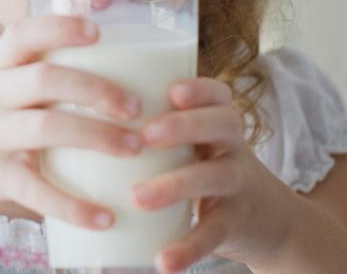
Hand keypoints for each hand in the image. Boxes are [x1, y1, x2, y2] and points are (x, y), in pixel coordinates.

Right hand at [0, 15, 143, 229]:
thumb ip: (41, 75)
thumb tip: (121, 72)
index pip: (23, 33)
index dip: (60, 27)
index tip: (97, 30)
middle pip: (45, 79)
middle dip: (96, 88)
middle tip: (136, 106)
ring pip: (45, 127)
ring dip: (96, 136)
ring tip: (135, 148)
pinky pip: (35, 191)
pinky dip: (72, 206)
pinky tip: (105, 217)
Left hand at [130, 77, 297, 272]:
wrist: (269, 220)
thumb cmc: (207, 168)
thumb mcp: (194, 143)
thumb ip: (154, 128)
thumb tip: (78, 118)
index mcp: (217, 122)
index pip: (218, 94)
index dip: (200, 89)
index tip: (172, 90)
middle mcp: (232, 147)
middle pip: (221, 124)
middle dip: (184, 126)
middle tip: (144, 137)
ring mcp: (237, 184)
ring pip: (215, 176)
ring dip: (175, 185)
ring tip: (138, 197)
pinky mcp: (234, 223)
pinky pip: (213, 233)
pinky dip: (188, 248)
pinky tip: (163, 262)